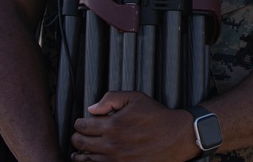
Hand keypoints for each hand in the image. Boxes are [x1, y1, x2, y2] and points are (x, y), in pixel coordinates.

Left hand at [71, 91, 197, 161]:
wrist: (176, 137)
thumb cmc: (156, 116)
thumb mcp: (136, 98)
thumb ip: (111, 98)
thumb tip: (92, 108)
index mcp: (113, 124)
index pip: (83, 126)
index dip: (79, 123)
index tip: (80, 122)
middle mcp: (111, 144)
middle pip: (81, 143)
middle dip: (77, 137)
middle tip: (78, 135)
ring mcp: (116, 159)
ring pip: (86, 159)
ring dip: (80, 154)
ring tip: (79, 151)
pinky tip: (92, 160)